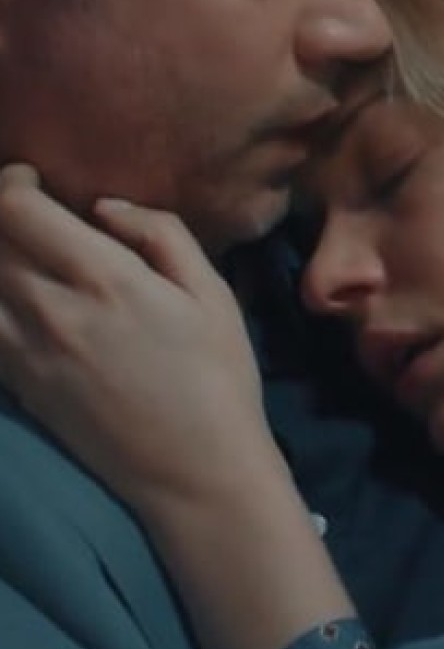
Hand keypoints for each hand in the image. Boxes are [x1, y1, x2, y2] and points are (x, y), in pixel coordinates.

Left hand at [0, 165, 275, 515]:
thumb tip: (105, 206)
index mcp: (105, 279)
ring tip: (19, 254)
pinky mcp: (15, 385)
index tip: (33, 179)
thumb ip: (161, 235)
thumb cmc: (218, 377)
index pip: (15, 209)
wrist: (194, 470)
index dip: (12, 181)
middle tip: (25, 212)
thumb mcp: (213, 295)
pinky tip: (16, 297)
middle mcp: (50, 310)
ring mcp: (23, 351)